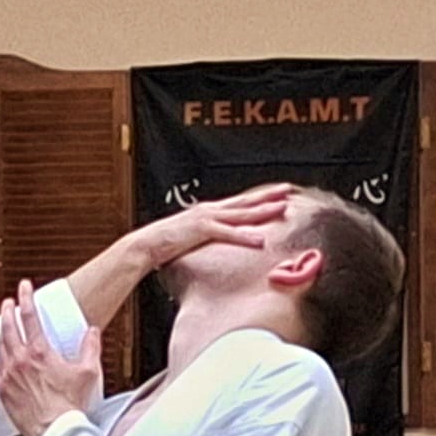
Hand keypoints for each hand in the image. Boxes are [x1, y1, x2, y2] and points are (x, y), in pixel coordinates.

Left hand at [0, 281, 103, 435]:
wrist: (55, 432)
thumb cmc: (71, 406)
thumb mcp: (88, 373)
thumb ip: (91, 348)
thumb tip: (92, 332)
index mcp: (40, 352)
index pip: (29, 315)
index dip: (26, 296)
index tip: (24, 286)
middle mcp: (20, 361)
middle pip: (8, 326)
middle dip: (8, 310)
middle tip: (9, 302)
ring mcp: (9, 376)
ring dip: (1, 333)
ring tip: (4, 327)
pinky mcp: (3, 392)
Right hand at [132, 184, 295, 268]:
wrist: (147, 244)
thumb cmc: (167, 243)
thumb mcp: (192, 236)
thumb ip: (207, 235)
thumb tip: (218, 239)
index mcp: (209, 211)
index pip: (240, 202)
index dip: (260, 197)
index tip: (277, 193)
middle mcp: (211, 210)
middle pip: (245, 202)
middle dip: (268, 196)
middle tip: (288, 190)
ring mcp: (207, 218)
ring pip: (241, 214)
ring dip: (263, 210)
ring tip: (282, 208)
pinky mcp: (202, 230)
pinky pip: (229, 234)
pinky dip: (245, 237)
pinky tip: (260, 240)